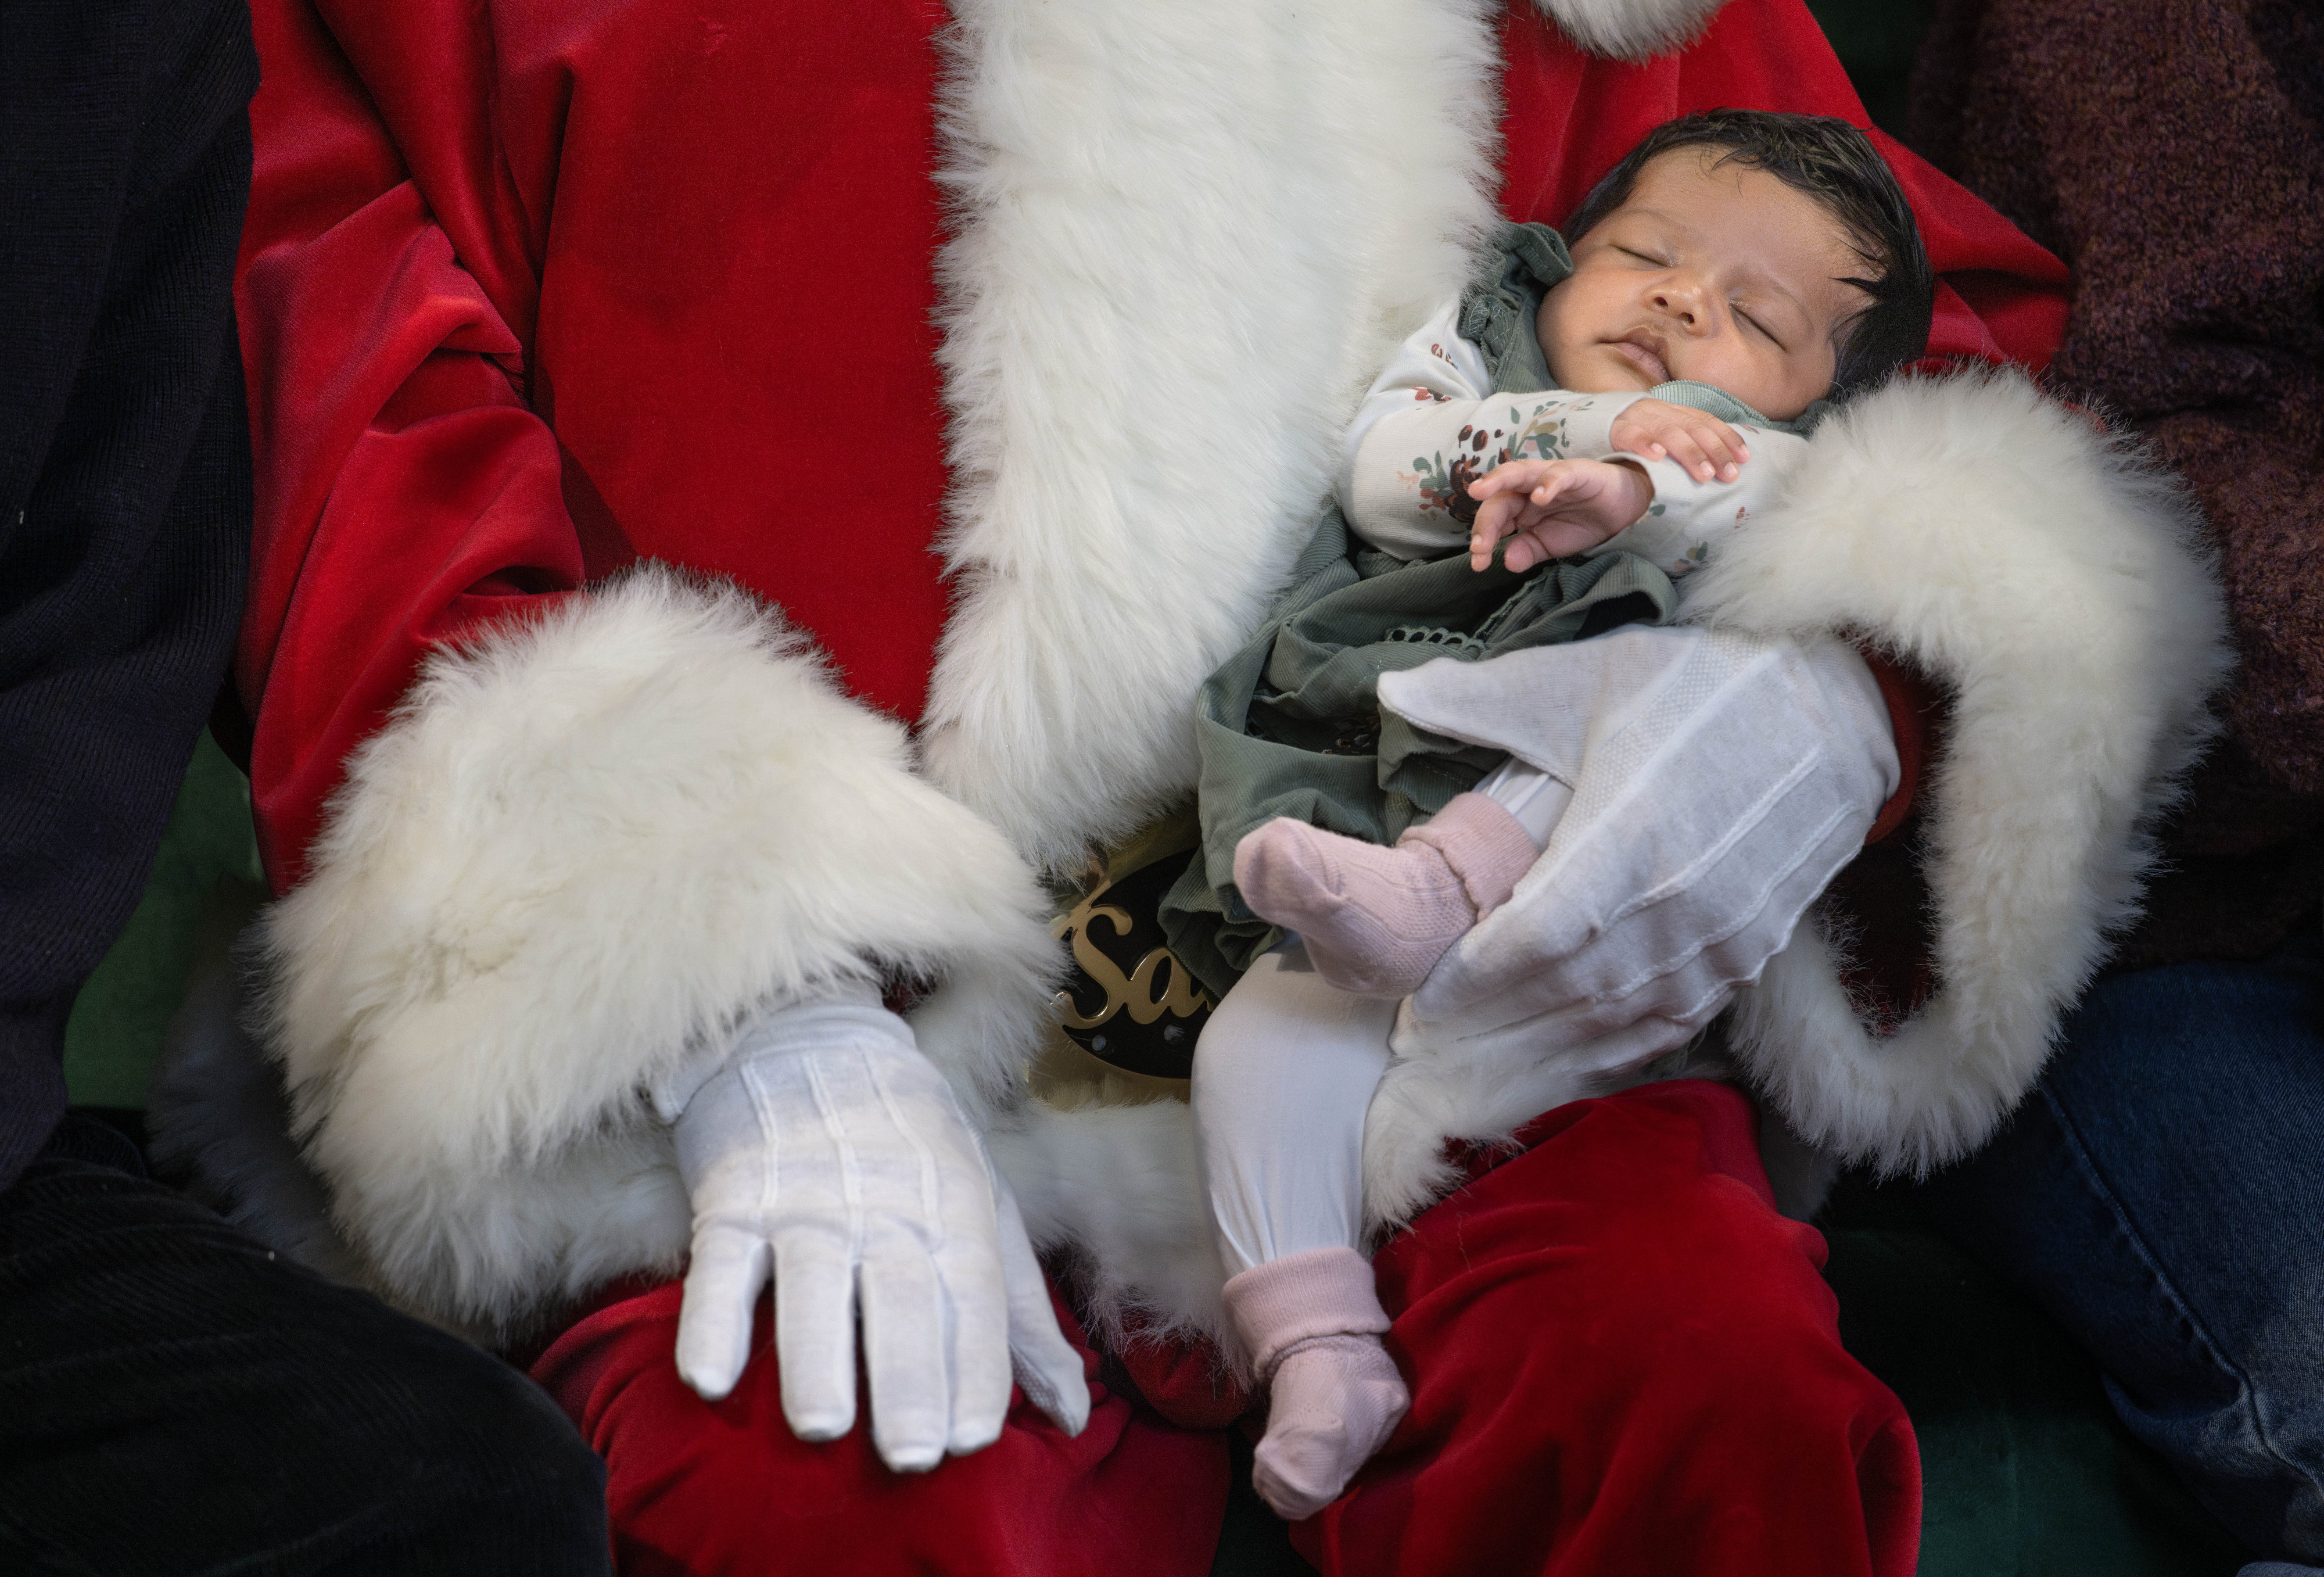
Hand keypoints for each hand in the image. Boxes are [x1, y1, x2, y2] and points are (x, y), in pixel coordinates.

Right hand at [666, 985, 1090, 1469]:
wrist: (806, 1034)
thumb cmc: (907, 1141)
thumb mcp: (980, 1206)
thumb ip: (1019, 1317)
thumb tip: (1072, 1417)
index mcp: (953, 1207)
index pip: (972, 1296)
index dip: (975, 1368)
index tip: (975, 1441)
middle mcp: (883, 1204)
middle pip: (900, 1296)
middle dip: (908, 1376)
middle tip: (910, 1457)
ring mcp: (804, 1201)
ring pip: (811, 1284)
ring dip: (815, 1356)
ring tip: (821, 1425)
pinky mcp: (731, 1199)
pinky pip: (718, 1266)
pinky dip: (710, 1321)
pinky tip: (709, 1378)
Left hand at [1375, 625, 1898, 1069]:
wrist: (1842, 713)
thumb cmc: (1705, 687)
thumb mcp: (1589, 677)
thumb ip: (1483, 697)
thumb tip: (1389, 689)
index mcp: (1628, 833)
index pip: (1534, 937)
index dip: (1473, 978)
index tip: (1418, 996)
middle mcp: (1676, 901)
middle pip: (1566, 991)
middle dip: (1489, 1025)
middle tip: (1424, 1043)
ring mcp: (1720, 937)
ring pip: (1615, 1018)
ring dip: (1541, 1047)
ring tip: (1476, 1064)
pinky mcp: (1749, 953)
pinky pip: (1671, 1022)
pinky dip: (1612, 1048)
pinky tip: (1566, 1058)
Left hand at [1466, 457, 1654, 571]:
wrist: (1622, 511)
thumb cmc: (1580, 523)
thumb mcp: (1550, 545)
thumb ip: (1527, 551)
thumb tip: (1507, 563)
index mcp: (1519, 507)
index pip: (1494, 520)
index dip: (1483, 539)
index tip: (1479, 563)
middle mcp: (1529, 489)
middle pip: (1500, 499)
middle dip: (1485, 521)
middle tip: (1478, 546)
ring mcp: (1550, 478)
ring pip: (1519, 473)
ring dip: (1498, 480)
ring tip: (1480, 491)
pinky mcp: (1578, 472)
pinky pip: (1560, 474)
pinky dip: (1548, 483)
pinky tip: (1539, 496)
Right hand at [1609, 398, 1748, 482]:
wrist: (1580, 422)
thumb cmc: (1627, 436)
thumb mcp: (1659, 433)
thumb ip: (1684, 441)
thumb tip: (1719, 460)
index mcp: (1671, 410)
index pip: (1705, 421)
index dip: (1727, 438)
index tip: (1745, 459)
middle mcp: (1657, 410)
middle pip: (1692, 428)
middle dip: (1714, 451)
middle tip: (1729, 475)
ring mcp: (1635, 418)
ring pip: (1667, 432)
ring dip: (1688, 453)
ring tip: (1703, 474)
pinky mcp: (1611, 429)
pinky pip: (1629, 435)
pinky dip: (1643, 444)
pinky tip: (1656, 457)